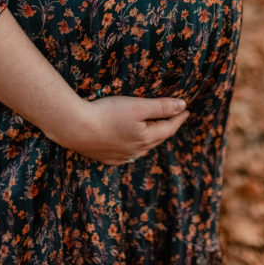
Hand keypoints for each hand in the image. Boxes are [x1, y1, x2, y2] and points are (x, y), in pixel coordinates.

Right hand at [56, 95, 190, 164]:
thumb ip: (161, 106)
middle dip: (166, 128)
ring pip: (142, 148)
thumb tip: (183, 105)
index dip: (179, 118)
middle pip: (156, 139)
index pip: (169, 128)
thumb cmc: (107, 114)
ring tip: (154, 130)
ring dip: (150, 139)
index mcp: (146, 138)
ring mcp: (120, 157)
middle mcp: (136, 151)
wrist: (76, 128)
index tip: (187, 110)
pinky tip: (130, 145)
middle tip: (174, 119)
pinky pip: (126, 154)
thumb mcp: (137, 106)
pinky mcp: (106, 158)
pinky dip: (133, 147)